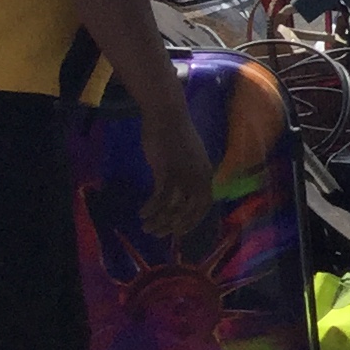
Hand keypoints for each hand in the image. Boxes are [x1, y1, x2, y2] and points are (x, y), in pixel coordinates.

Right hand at [139, 100, 215, 239]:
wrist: (167, 115)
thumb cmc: (176, 136)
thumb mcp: (190, 159)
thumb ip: (189, 176)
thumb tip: (183, 193)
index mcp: (207, 175)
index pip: (204, 207)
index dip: (192, 222)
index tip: (179, 233)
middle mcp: (199, 177)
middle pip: (190, 211)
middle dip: (173, 227)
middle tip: (158, 234)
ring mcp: (184, 174)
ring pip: (173, 207)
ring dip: (159, 220)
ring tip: (146, 227)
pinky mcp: (167, 170)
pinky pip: (160, 197)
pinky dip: (151, 208)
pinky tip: (142, 213)